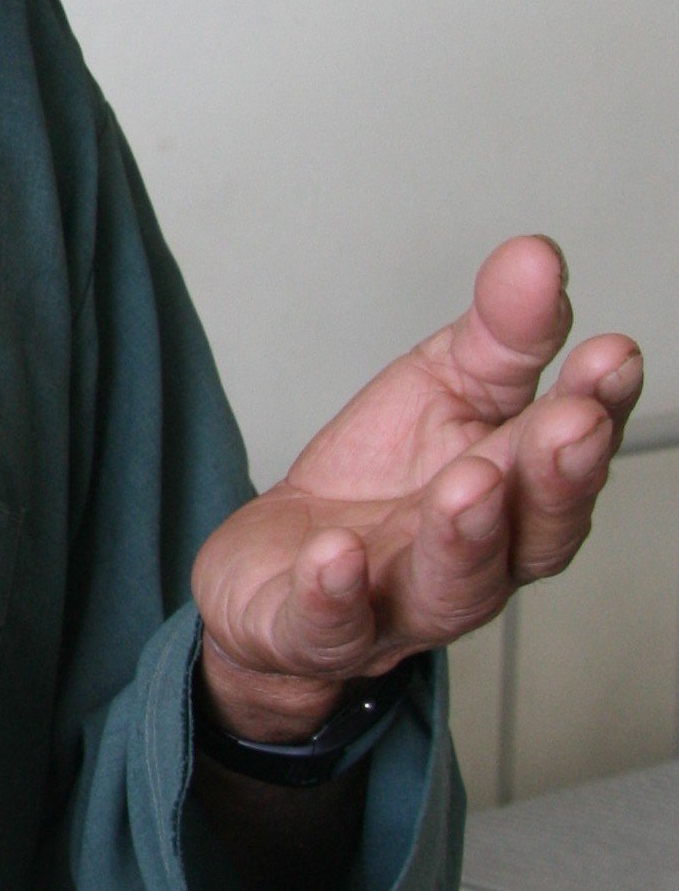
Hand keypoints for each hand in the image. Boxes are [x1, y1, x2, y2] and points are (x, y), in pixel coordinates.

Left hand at [192, 235, 643, 743]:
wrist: (278, 573)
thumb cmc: (380, 481)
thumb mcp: (440, 385)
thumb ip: (497, 334)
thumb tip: (538, 255)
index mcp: (514, 495)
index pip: (568, 456)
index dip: (597, 409)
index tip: (612, 355)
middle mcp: (475, 562)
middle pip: (532, 533)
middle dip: (554, 477)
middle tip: (571, 420)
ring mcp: (399, 604)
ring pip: (450, 588)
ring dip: (465, 536)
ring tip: (468, 482)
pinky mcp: (315, 634)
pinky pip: (329, 627)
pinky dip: (334, 595)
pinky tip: (335, 554)